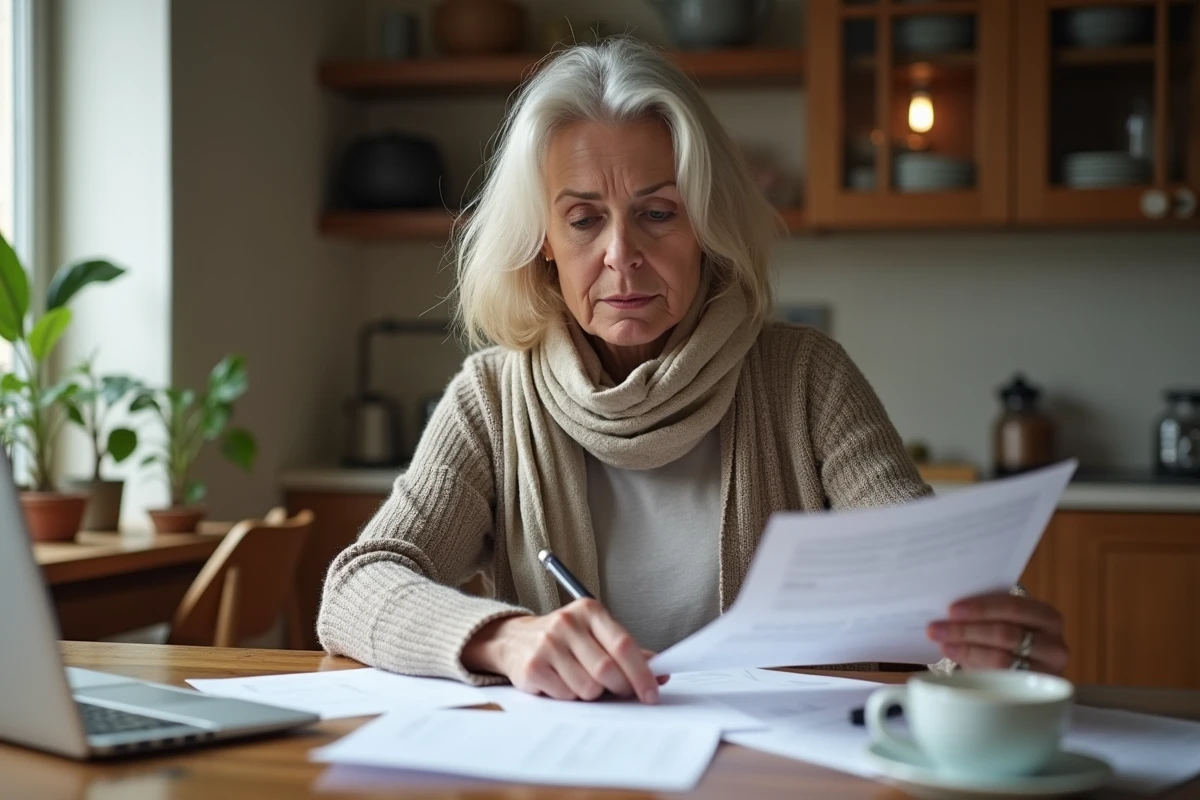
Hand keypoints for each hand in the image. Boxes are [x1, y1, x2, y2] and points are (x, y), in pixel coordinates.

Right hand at [461, 600, 664, 702]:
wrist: (513, 639)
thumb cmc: (563, 639)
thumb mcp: (594, 634)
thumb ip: (626, 651)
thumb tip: (660, 671)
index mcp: (589, 610)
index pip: (624, 645)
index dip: (642, 673)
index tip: (651, 692)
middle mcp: (567, 623)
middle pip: (607, 669)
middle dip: (620, 688)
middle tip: (620, 693)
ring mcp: (548, 644)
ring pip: (588, 687)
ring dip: (592, 694)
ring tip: (581, 680)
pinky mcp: (532, 666)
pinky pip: (566, 695)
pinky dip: (570, 697)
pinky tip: (561, 682)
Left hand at [927, 591, 1068, 674]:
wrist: (1031, 665)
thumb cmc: (1012, 633)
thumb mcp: (1007, 618)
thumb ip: (988, 611)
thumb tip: (948, 610)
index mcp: (1048, 616)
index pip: (1013, 607)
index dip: (981, 608)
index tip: (951, 610)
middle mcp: (1054, 644)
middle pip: (1005, 634)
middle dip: (965, 630)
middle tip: (936, 629)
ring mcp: (1046, 671)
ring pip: (1000, 659)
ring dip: (965, 649)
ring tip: (942, 643)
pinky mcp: (1032, 691)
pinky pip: (999, 678)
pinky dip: (973, 665)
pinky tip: (957, 656)